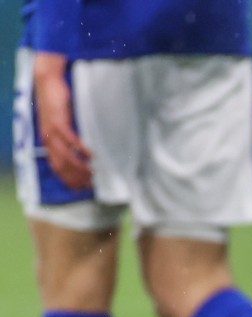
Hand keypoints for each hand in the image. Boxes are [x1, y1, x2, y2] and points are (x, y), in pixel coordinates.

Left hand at [33, 52, 92, 189]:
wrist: (47, 82)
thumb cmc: (57, 102)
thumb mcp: (60, 123)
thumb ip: (67, 137)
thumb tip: (82, 151)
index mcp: (47, 141)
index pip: (56, 166)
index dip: (68, 179)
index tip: (82, 187)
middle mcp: (47, 138)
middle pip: (61, 165)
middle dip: (75, 177)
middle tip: (90, 183)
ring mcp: (51, 131)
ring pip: (65, 155)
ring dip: (79, 166)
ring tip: (93, 172)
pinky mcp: (58, 121)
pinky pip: (70, 139)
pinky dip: (81, 149)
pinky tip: (92, 155)